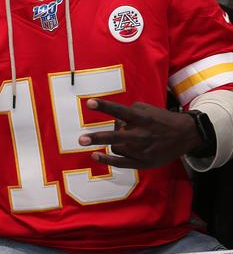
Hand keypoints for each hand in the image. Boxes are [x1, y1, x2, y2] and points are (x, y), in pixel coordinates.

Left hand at [78, 99, 202, 168]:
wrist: (185, 135)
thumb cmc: (161, 119)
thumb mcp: (147, 109)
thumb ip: (129, 112)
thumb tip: (114, 121)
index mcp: (142, 118)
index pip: (119, 111)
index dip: (104, 107)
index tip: (89, 103)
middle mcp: (141, 135)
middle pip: (115, 137)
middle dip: (97, 138)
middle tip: (81, 140)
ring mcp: (142, 150)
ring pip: (116, 148)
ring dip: (112, 142)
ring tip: (119, 138)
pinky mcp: (144, 162)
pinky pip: (121, 163)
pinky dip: (108, 160)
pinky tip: (95, 155)